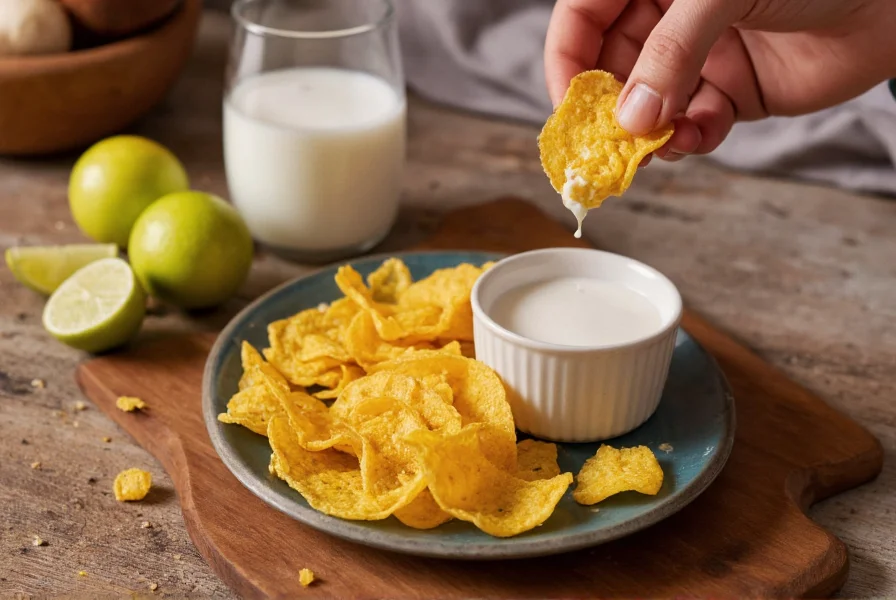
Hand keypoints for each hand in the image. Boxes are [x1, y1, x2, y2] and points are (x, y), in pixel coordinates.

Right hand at [544, 0, 895, 160]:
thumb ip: (671, 52)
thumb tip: (630, 117)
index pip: (582, 17)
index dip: (567, 59)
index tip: (570, 105)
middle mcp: (669, 16)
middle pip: (610, 67)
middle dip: (609, 106)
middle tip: (609, 141)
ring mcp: (697, 56)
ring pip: (647, 104)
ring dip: (648, 129)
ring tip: (659, 142)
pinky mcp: (729, 92)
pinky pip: (691, 123)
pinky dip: (690, 137)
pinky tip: (699, 135)